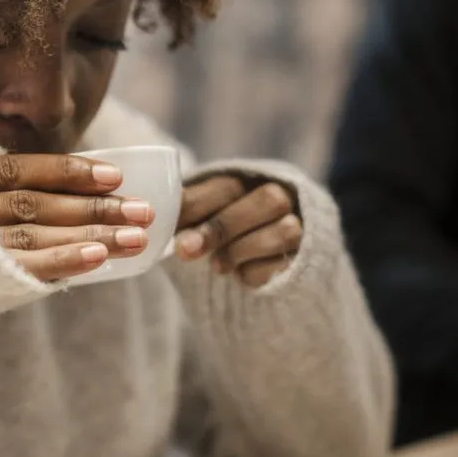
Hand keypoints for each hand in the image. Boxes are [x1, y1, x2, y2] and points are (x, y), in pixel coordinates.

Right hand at [0, 154, 155, 282]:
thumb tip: (42, 186)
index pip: (21, 170)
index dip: (68, 171)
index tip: (113, 176)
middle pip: (39, 204)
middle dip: (95, 208)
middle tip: (143, 211)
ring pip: (39, 235)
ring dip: (92, 236)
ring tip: (136, 239)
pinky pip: (25, 268)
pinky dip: (63, 261)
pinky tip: (98, 260)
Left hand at [175, 174, 302, 287]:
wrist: (254, 265)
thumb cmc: (216, 232)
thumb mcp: (198, 218)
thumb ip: (183, 213)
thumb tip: (150, 217)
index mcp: (248, 182)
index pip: (228, 186)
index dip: (197, 204)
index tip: (170, 225)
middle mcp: (282, 198)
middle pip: (270, 199)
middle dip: (222, 227)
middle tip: (186, 249)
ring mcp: (301, 228)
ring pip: (286, 230)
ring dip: (242, 250)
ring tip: (217, 266)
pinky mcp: (307, 259)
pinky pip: (287, 264)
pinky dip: (257, 272)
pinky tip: (240, 274)